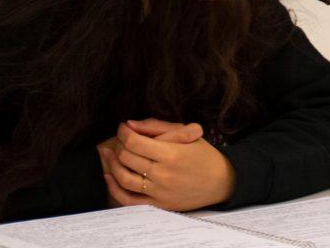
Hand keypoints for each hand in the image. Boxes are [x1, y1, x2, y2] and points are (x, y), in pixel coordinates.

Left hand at [97, 120, 234, 210]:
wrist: (221, 182)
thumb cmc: (204, 155)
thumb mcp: (187, 133)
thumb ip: (157, 126)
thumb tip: (129, 124)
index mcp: (171, 154)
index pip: (135, 142)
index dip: (124, 133)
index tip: (123, 128)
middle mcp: (163, 174)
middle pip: (127, 158)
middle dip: (118, 144)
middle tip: (120, 138)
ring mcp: (159, 191)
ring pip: (124, 178)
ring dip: (111, 164)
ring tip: (108, 153)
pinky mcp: (158, 204)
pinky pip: (128, 200)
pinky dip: (114, 188)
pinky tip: (110, 176)